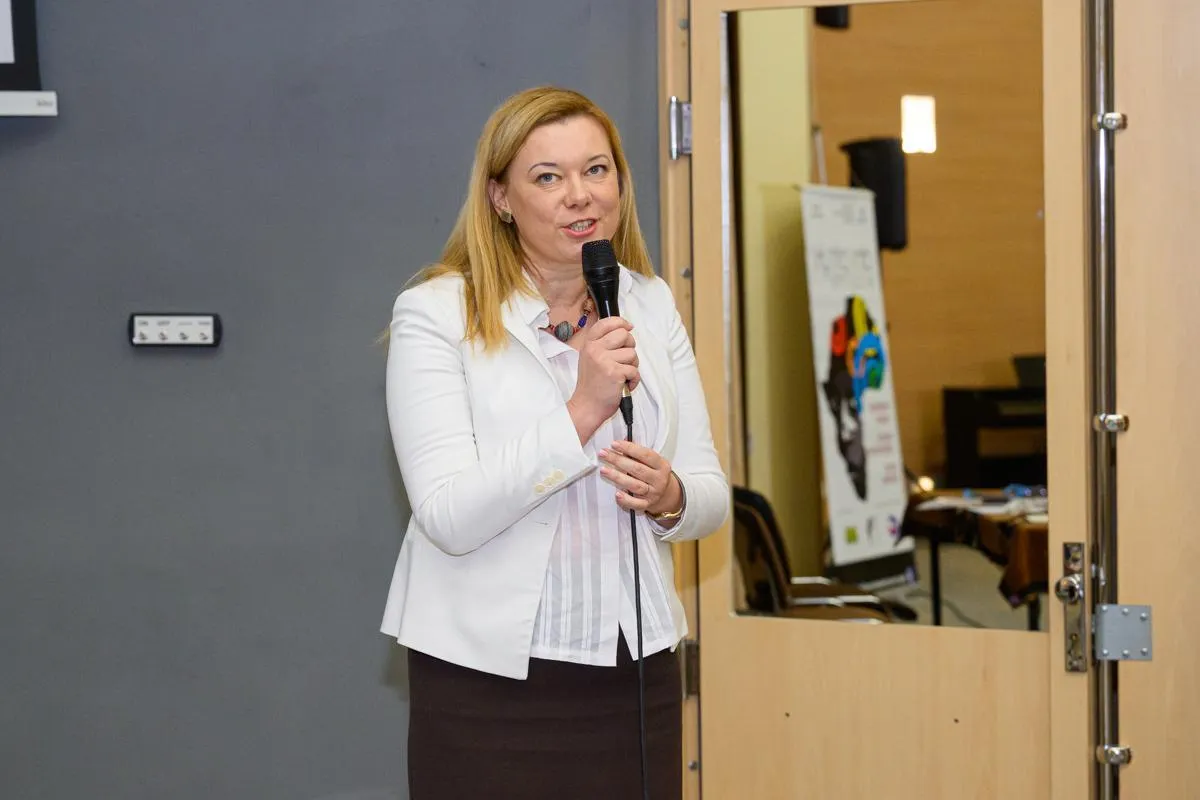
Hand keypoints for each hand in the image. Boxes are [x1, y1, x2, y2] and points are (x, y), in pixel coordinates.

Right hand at [567, 316, 639, 441]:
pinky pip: (634, 370)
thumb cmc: (591, 385)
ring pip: (632, 353)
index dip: (621, 322)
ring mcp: (604, 360)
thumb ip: (602, 344)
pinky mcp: (615, 373)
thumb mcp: (590, 358)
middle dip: (630, 346)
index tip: (628, 327)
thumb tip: (624, 328)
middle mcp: (595, 349)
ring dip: (632, 366)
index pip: (607, 322)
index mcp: (589, 344)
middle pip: (624, 335)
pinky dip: (633, 379)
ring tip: (622, 375)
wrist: (587, 406)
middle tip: (624, 359)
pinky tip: (624, 384)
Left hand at [598, 440, 681, 515]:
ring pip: (635, 485)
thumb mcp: (651, 461)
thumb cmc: (653, 473)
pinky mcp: (647, 504)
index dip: (629, 448)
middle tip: (603, 454)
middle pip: (638, 469)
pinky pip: (636, 504)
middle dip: (618, 460)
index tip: (614, 444)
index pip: (645, 454)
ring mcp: (653, 493)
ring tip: (603, 470)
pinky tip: (617, 494)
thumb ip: (637, 452)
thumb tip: (622, 439)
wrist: (666, 494)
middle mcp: (659, 479)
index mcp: (661, 465)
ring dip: (618, 477)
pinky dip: (626, 500)